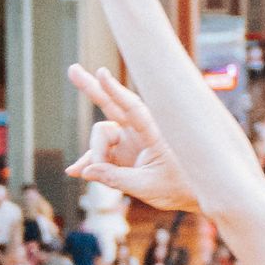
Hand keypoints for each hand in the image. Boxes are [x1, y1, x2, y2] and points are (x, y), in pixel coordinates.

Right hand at [69, 68, 195, 212]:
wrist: (192, 195)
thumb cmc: (178, 187)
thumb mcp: (147, 187)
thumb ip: (116, 178)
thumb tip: (84, 171)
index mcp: (155, 133)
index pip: (133, 108)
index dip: (115, 91)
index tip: (102, 73)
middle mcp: (140, 131)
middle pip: (112, 105)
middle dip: (92, 88)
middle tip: (72, 70)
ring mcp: (130, 140)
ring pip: (102, 136)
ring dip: (94, 154)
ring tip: (91, 175)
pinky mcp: (123, 152)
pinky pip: (101, 153)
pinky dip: (91, 162)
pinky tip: (76, 171)